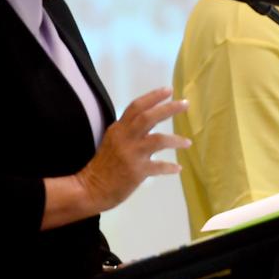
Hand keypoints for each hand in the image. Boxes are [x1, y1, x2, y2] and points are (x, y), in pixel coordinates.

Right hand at [76, 87, 188, 213]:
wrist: (90, 189)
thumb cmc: (103, 165)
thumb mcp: (112, 141)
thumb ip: (128, 130)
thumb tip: (148, 120)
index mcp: (118, 129)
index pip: (136, 107)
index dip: (153, 97)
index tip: (169, 90)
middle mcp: (125, 138)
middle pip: (148, 117)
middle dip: (168, 109)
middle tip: (185, 104)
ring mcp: (131, 154)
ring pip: (158, 140)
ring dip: (176, 140)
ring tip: (187, 143)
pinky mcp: (136, 171)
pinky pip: (158, 166)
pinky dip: (169, 167)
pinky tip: (178, 168)